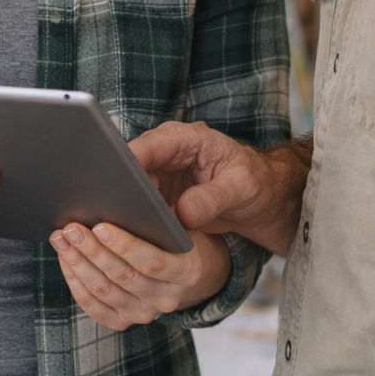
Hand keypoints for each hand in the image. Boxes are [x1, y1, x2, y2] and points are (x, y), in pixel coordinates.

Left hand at [49, 220, 231, 329]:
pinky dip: (75, 282)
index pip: (152, 262)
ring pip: (103, 291)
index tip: (99, 226)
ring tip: (61, 239)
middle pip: (122, 276)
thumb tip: (130, 193)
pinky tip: (65, 259)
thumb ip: (159, 215)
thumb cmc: (168, 237)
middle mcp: (167, 298)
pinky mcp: (122, 321)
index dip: (124, 245)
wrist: (172, 270)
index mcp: (186, 272)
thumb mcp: (173, 224)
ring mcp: (143, 313)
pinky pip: (93, 306)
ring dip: (78, 263)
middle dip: (93, 250)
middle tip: (72, 228)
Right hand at [128, 122, 311, 257]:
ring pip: (130, 190)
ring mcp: (161, 175)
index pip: (148, 146)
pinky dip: (136, 220)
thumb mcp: (241, 188)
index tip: (116, 183)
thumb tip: (183, 213)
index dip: (128, 162)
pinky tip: (134, 236)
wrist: (261, 196)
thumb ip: (213, 198)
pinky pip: (139, 207)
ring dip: (127, 209)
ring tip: (122, 229)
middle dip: (120, 190)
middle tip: (113, 214)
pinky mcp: (159, 196)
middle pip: (131, 168)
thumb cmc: (255, 182)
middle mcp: (167, 153)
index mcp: (186, 138)